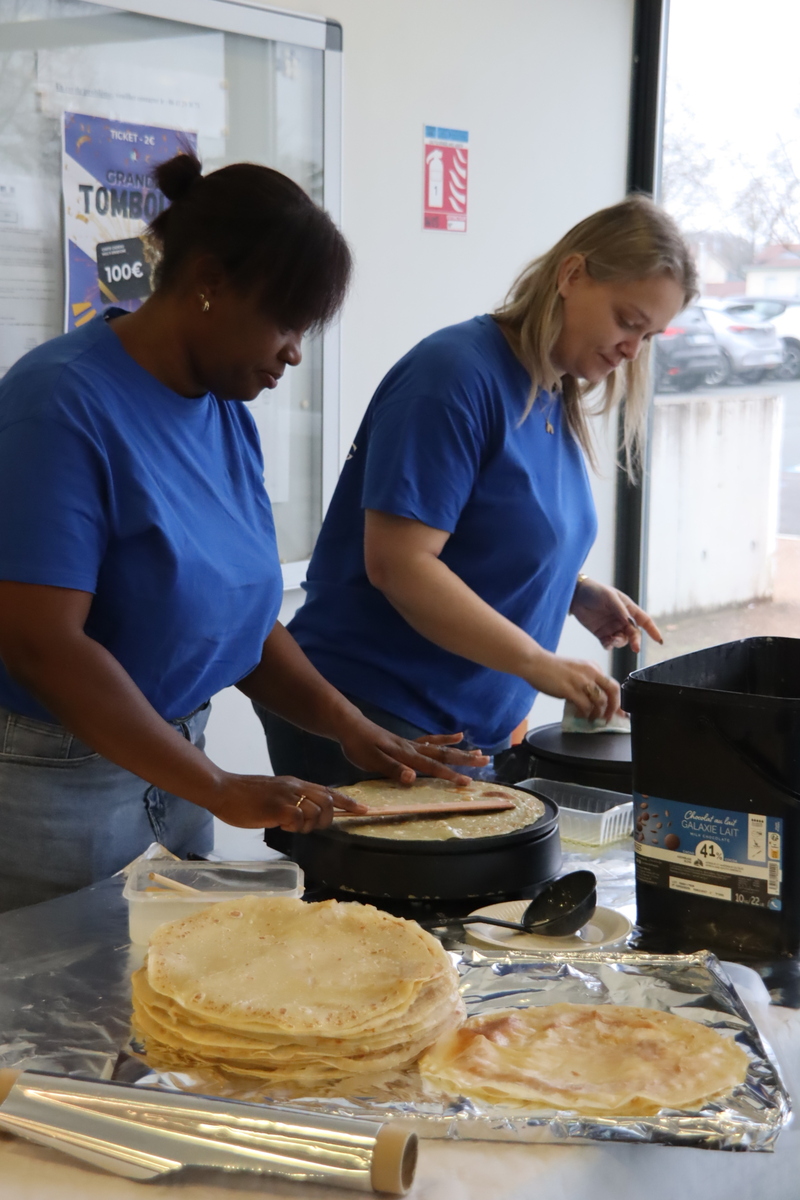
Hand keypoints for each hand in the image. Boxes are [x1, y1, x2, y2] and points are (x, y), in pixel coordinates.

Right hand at [204, 774, 368, 831]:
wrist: (222, 789)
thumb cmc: (244, 796)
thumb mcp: (274, 793)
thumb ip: (290, 801)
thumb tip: (303, 817)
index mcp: (295, 783)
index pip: (328, 791)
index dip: (347, 801)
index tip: (363, 809)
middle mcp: (294, 786)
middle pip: (328, 800)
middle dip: (328, 818)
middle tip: (313, 826)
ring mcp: (286, 795)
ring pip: (315, 811)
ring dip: (309, 825)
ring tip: (290, 825)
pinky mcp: (276, 807)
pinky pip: (298, 819)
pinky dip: (294, 826)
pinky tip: (280, 824)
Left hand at [338, 720, 489, 786]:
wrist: (350, 726)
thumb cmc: (359, 745)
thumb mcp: (371, 760)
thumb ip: (392, 769)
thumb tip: (413, 778)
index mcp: (406, 755)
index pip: (432, 767)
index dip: (450, 776)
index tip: (467, 782)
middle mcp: (413, 748)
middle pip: (443, 755)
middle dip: (465, 760)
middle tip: (485, 762)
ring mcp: (411, 744)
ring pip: (441, 748)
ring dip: (460, 751)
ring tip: (479, 752)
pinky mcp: (407, 742)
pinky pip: (431, 740)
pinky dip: (445, 739)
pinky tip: (457, 736)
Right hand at [523, 649, 619, 720]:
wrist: (534, 662)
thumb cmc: (550, 667)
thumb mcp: (575, 670)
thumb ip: (586, 682)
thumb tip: (592, 700)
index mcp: (593, 667)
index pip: (612, 684)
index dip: (617, 700)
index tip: (618, 711)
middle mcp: (590, 672)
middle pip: (613, 691)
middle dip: (614, 708)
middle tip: (609, 718)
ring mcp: (581, 681)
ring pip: (600, 701)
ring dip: (598, 714)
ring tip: (592, 719)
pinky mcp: (570, 689)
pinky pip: (585, 706)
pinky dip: (585, 714)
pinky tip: (581, 716)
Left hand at [570, 578, 662, 653]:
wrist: (575, 595)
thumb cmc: (594, 591)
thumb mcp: (609, 597)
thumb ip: (620, 609)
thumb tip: (629, 622)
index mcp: (628, 608)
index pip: (644, 620)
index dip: (652, 630)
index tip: (659, 640)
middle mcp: (622, 619)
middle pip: (634, 633)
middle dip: (635, 641)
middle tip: (635, 648)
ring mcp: (612, 627)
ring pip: (622, 640)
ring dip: (620, 643)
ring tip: (613, 640)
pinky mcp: (601, 633)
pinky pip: (608, 644)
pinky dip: (609, 646)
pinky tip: (607, 644)